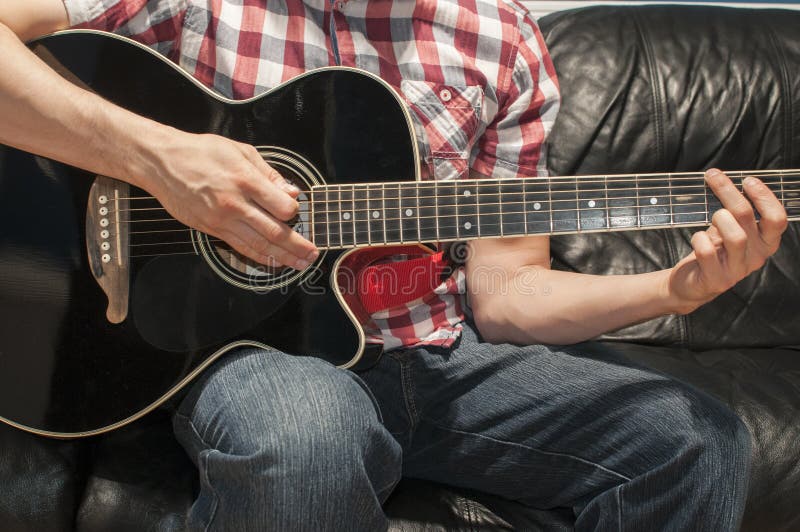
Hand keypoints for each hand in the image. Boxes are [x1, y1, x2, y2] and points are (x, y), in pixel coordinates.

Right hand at [136, 131, 317, 268]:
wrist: (162, 162)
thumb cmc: (201, 153)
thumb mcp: (240, 151)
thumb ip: (269, 174)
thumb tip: (292, 191)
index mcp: (245, 180)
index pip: (281, 206)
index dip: (295, 211)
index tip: (298, 211)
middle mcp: (235, 203)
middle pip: (274, 231)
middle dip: (298, 245)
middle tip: (313, 253)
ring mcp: (222, 219)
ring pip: (259, 244)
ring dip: (284, 257)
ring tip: (301, 264)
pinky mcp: (212, 229)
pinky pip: (241, 247)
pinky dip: (260, 257)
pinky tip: (275, 262)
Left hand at [666, 168, 787, 313]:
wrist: (691, 284)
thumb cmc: (712, 251)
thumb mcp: (728, 231)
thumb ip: (733, 212)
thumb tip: (725, 179)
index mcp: (765, 243)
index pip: (776, 218)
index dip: (764, 197)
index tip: (747, 180)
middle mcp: (756, 257)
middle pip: (749, 219)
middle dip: (729, 193)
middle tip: (714, 177)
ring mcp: (737, 270)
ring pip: (734, 237)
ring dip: (718, 219)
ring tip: (710, 216)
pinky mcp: (716, 280)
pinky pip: (707, 252)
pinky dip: (699, 239)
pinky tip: (697, 237)